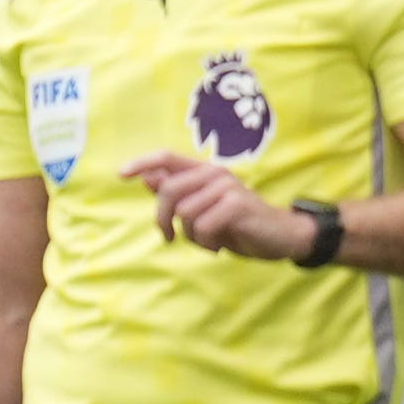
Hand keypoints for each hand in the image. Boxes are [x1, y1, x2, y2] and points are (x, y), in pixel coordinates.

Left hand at [121, 152, 303, 259]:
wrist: (282, 237)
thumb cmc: (239, 225)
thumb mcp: (204, 211)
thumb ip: (179, 194)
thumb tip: (148, 179)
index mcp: (204, 172)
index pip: (166, 157)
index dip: (142, 163)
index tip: (121, 175)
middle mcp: (215, 173)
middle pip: (168, 190)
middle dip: (162, 219)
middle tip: (167, 238)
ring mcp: (227, 187)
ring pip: (185, 212)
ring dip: (192, 236)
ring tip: (208, 241)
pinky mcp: (237, 204)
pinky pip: (203, 225)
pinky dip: (207, 243)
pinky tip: (219, 246)